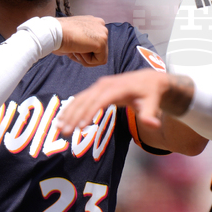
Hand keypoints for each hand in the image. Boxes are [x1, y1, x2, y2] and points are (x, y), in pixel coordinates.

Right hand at [54, 16, 107, 66]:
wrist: (53, 33)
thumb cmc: (58, 36)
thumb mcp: (75, 37)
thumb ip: (83, 42)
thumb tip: (86, 52)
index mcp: (93, 22)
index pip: (96, 44)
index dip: (84, 51)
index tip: (72, 47)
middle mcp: (101, 25)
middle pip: (100, 51)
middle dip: (86, 56)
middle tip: (73, 50)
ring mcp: (103, 32)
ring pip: (101, 57)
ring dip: (86, 59)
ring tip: (75, 49)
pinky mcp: (102, 42)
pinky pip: (100, 61)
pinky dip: (88, 61)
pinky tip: (78, 50)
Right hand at [55, 69, 181, 136]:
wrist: (148, 80)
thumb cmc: (150, 94)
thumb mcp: (153, 104)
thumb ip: (150, 115)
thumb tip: (153, 125)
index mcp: (119, 88)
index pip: (101, 100)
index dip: (90, 112)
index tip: (81, 127)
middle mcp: (106, 84)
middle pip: (87, 100)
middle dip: (75, 116)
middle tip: (65, 132)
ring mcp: (99, 86)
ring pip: (80, 99)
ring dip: (68, 113)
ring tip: (58, 127)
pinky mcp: (96, 89)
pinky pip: (80, 98)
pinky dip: (70, 108)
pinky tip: (61, 119)